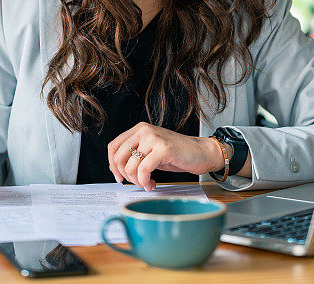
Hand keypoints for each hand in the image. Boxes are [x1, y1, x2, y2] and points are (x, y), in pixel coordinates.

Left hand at [107, 122, 223, 190]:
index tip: (118, 177)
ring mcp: (154, 138)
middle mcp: (144, 131)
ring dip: (137, 181)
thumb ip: (135, 154)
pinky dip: (145, 181)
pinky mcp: (163, 149)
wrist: (201, 152)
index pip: (113, 147)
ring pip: (131, 165)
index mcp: (139, 129)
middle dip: (125, 175)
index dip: (112, 165)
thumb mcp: (151, 150)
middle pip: (119, 157)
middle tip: (136, 182)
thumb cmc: (177, 153)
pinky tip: (152, 183)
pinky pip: (144, 169)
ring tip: (147, 183)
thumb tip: (118, 169)